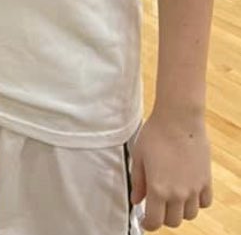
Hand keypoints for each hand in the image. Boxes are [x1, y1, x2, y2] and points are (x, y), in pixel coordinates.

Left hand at [131, 110, 211, 229]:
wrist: (179, 119)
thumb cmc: (156, 133)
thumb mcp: (139, 156)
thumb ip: (138, 182)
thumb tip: (136, 200)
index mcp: (158, 189)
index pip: (155, 221)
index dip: (148, 224)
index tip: (145, 220)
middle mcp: (178, 193)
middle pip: (173, 221)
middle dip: (163, 217)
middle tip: (157, 206)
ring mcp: (194, 188)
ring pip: (189, 215)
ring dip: (180, 210)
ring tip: (172, 197)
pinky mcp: (206, 181)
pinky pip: (204, 203)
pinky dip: (196, 202)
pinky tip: (188, 191)